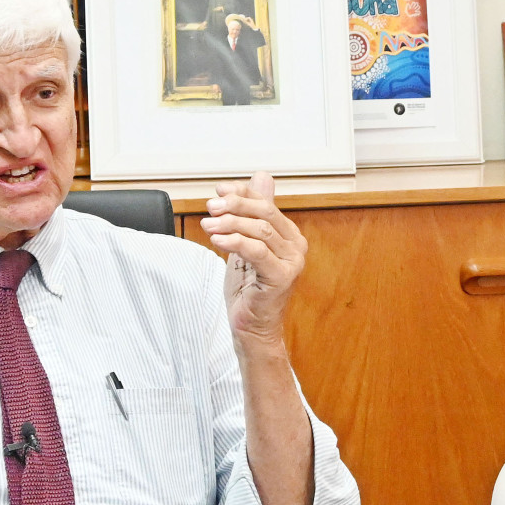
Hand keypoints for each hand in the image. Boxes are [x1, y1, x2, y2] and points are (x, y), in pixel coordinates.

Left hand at [202, 173, 306, 341]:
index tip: (218, 191)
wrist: (251, 328)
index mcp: (289, 235)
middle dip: (234, 205)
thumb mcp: (245, 245)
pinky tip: (216, 240)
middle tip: (210, 206)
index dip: (241, 192)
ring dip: (229, 223)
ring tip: (207, 225)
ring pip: (259, 230)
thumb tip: (262, 176)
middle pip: (264, 212)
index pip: (265, 202)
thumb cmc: (248, 290)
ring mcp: (292, 262)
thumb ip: (252, 213)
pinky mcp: (282, 277)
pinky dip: (234, 242)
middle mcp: (296, 246)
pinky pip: (256, 251)